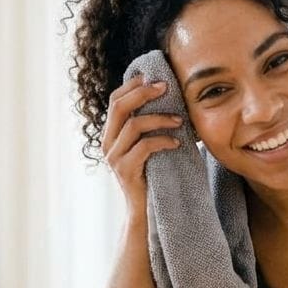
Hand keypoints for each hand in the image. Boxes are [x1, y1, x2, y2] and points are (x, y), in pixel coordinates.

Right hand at [101, 77, 184, 213]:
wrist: (146, 211)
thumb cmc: (152, 175)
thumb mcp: (148, 147)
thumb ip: (148, 127)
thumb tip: (169, 98)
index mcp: (110, 134)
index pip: (115, 100)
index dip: (132, 85)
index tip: (154, 76)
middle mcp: (107, 143)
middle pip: (119, 106)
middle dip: (144, 93)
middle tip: (167, 87)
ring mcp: (114, 157)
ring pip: (134, 125)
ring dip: (160, 119)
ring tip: (180, 121)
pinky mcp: (125, 170)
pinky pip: (144, 147)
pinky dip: (163, 141)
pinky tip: (177, 142)